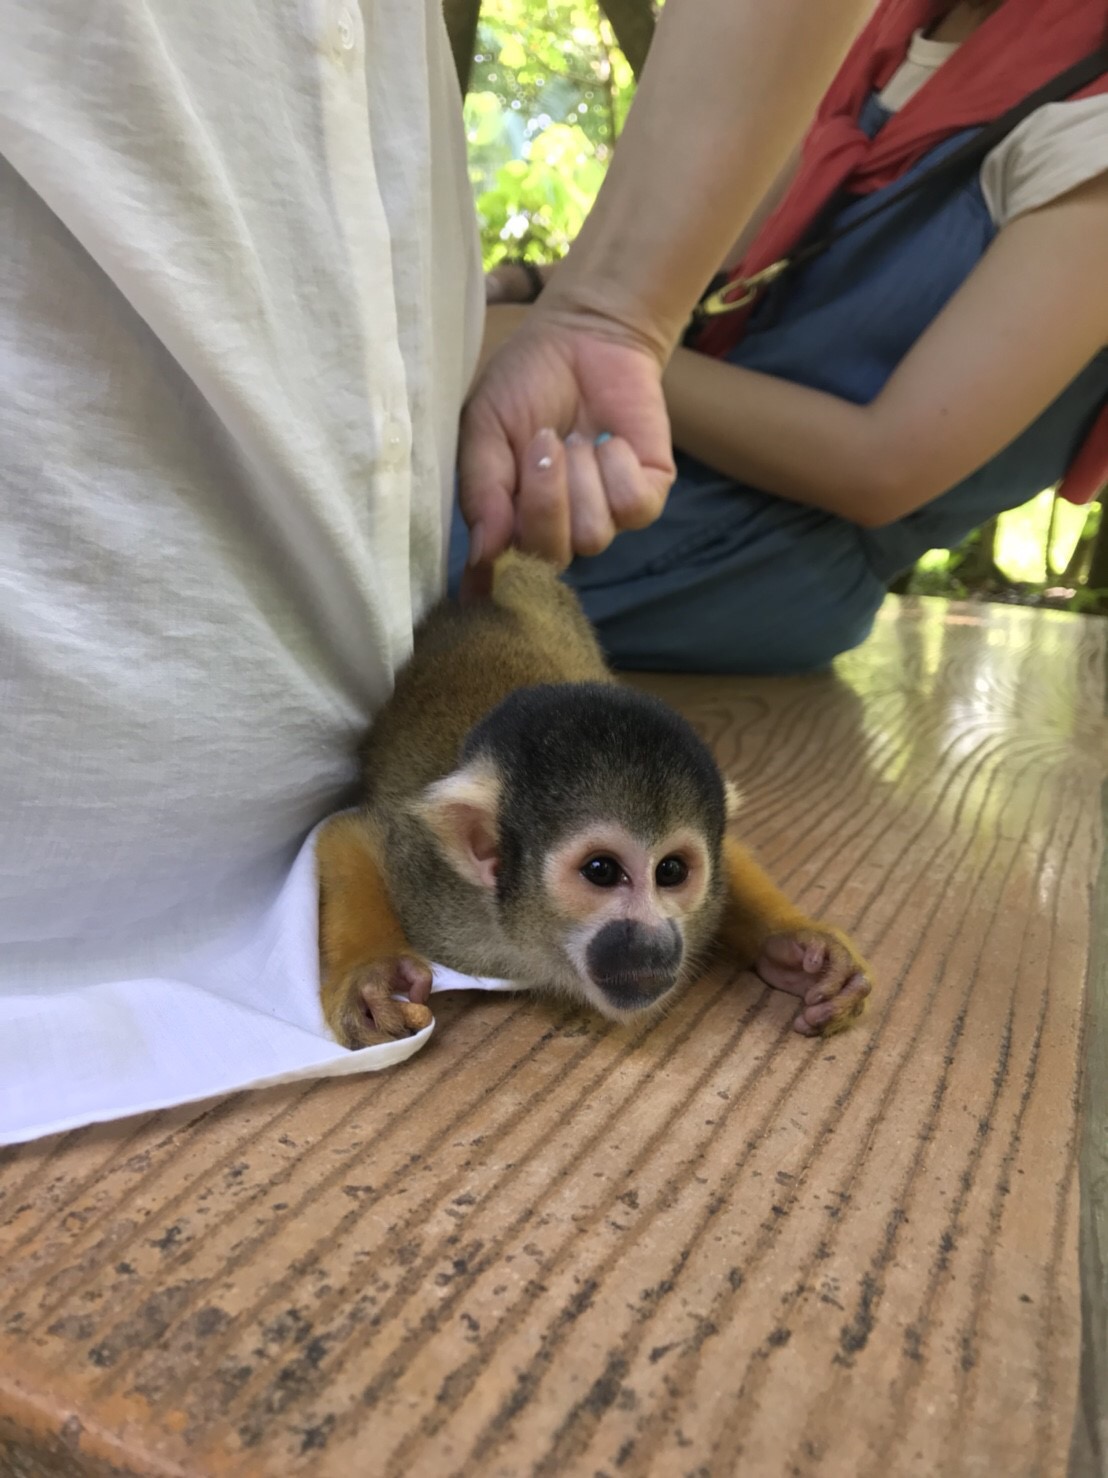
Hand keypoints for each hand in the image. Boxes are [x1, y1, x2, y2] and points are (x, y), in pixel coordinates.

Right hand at [457, 309, 676, 585]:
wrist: (583, 335)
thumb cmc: (525, 383)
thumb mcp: (483, 429)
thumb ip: (483, 491)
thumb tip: (482, 555)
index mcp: (512, 520)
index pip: (504, 575)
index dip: (494, 584)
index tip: (479, 588)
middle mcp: (558, 528)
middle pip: (551, 558)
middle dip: (544, 500)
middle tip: (541, 443)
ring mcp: (603, 516)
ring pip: (592, 535)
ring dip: (581, 476)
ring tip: (575, 436)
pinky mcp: (646, 495)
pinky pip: (633, 507)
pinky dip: (616, 466)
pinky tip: (607, 439)